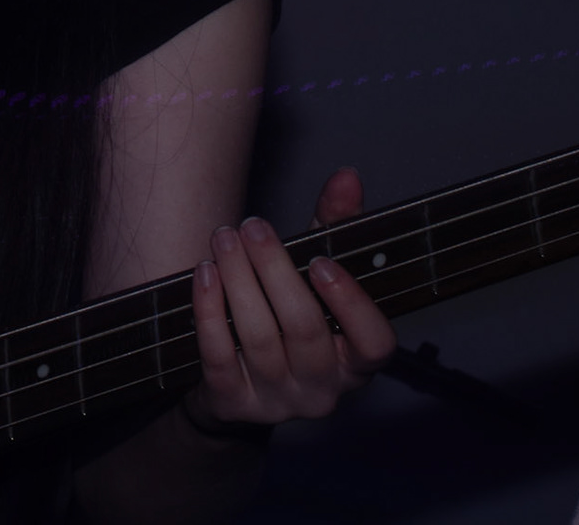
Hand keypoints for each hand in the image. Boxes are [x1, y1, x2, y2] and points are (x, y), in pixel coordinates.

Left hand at [184, 166, 396, 431]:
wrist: (239, 384)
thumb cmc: (288, 316)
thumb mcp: (317, 276)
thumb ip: (335, 228)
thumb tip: (346, 176)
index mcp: (357, 362)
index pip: (375, 343)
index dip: (351, 303)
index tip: (319, 260)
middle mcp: (323, 390)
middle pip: (304, 330)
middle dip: (275, 271)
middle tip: (253, 227)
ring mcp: (277, 401)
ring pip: (258, 338)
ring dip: (238, 280)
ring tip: (224, 238)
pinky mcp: (232, 403)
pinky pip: (218, 355)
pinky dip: (209, 310)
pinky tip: (204, 272)